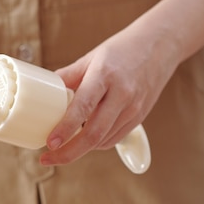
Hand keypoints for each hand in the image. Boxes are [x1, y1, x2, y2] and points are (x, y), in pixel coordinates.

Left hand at [40, 23, 179, 165]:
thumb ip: (67, 77)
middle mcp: (121, 94)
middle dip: (69, 152)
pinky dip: (96, 144)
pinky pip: (113, 138)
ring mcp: (133, 108)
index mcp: (105, 76)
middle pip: (94, 133)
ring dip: (80, 149)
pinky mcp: (139, 117)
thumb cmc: (122, 50)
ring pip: (103, 140)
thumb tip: (42, 93)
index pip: (83, 108)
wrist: (160, 45)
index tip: (49, 143)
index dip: (65, 129)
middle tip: (48, 158)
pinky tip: (83, 139)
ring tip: (60, 148)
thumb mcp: (90, 58)